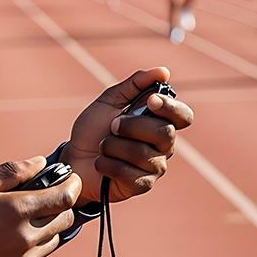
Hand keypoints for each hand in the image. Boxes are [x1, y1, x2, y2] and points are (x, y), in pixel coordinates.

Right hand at [0, 157, 81, 256]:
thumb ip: (12, 171)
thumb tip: (40, 163)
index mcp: (17, 211)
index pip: (65, 198)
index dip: (73, 185)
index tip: (71, 179)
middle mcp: (25, 239)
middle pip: (65, 219)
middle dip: (61, 205)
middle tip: (48, 196)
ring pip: (53, 239)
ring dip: (47, 226)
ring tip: (22, 218)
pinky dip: (32, 246)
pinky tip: (9, 239)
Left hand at [64, 68, 194, 203]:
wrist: (73, 158)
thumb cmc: (93, 130)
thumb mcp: (110, 100)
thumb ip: (135, 83)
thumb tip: (163, 71)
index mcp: (159, 122)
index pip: (183, 116)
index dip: (171, 108)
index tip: (150, 101)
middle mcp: (163, 146)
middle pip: (164, 133)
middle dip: (132, 126)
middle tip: (112, 126)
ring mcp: (154, 167)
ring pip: (142, 153)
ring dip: (113, 146)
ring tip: (103, 146)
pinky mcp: (141, 185)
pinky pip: (129, 173)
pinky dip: (107, 164)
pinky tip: (101, 163)